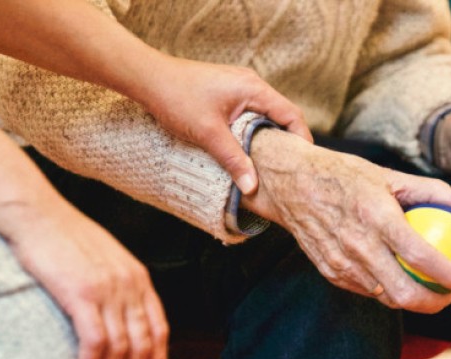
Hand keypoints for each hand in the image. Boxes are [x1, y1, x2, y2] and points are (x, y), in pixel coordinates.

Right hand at [2, 202, 168, 358]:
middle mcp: (129, 284)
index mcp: (138, 276)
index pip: (160, 328)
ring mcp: (107, 289)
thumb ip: (118, 285)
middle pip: (143, 343)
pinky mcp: (81, 293)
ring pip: (120, 347)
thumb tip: (119, 316)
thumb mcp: (105, 258)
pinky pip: (95, 341)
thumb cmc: (63, 236)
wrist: (36, 214)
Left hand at [138, 54, 312, 194]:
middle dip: (286, 142)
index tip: (303, 164)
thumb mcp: (208, 134)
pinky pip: (249, 114)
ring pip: (264, 116)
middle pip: (281, 115)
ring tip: (268, 165)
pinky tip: (245, 150)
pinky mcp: (226, 93)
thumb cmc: (177, 98)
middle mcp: (251, 84)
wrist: (147, 78)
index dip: (301, 140)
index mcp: (254, 89)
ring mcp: (238, 87)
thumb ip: (233, 160)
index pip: (291, 115)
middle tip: (287, 169)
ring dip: (267, 138)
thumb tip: (252, 187)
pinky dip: (252, 131)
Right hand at [242, 130, 450, 313]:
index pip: (421, 256)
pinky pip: (367, 290)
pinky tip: (400, 280)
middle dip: (436, 303)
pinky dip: (387, 290)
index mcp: (376, 216)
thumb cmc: (345, 175)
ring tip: (431, 290)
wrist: (290, 183)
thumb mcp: (389, 175)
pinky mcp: (330, 272)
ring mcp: (341, 263)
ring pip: (386, 297)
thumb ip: (434, 192)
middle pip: (404, 293)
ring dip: (413, 300)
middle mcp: (358, 244)